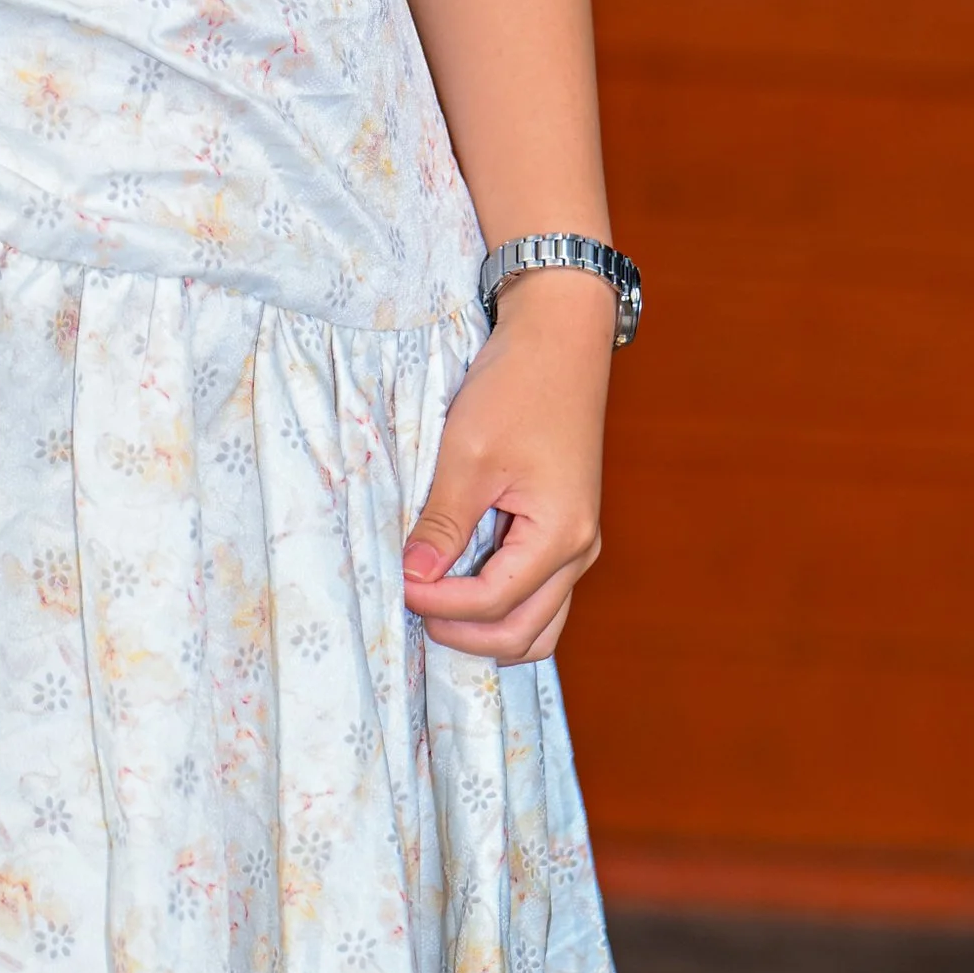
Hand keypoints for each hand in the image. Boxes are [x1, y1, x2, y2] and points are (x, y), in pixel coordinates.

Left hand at [401, 268, 611, 663]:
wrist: (558, 338)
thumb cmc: (519, 387)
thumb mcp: (468, 454)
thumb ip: (443, 524)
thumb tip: (413, 578)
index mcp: (561, 537)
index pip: (495, 603)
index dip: (440, 605)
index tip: (396, 587)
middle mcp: (578, 552)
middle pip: (523, 633)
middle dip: (464, 634)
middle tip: (409, 609)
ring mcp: (575, 543)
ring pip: (536, 622)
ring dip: (485, 628)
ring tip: (432, 607)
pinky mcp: (561, 528)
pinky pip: (535, 591)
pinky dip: (498, 603)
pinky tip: (455, 584)